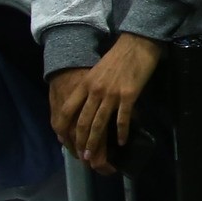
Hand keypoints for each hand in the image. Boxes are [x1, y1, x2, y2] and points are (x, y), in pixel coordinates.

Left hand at [49, 33, 162, 173]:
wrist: (137, 44)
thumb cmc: (118, 56)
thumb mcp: (97, 71)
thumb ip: (90, 87)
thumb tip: (87, 105)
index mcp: (84, 84)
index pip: (67, 110)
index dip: (64, 127)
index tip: (65, 140)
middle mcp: (95, 91)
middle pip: (83, 121)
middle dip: (81, 141)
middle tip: (82, 156)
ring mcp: (111, 94)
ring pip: (100, 123)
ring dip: (96, 142)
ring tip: (95, 155)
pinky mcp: (129, 96)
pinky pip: (122, 119)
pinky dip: (121, 133)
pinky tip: (121, 141)